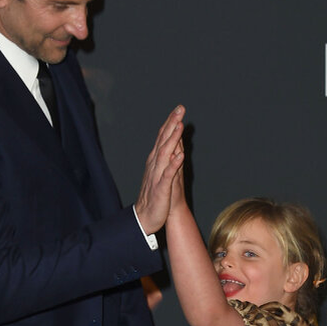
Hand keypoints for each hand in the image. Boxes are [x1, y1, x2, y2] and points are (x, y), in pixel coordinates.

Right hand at [134, 105, 184, 235]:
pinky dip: (173, 165)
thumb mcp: (163, 172)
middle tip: (180, 108)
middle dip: (172, 124)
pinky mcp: (161, 188)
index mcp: (156, 160)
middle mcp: (155, 164)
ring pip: (165, 154)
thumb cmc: (156, 195)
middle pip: (164, 140)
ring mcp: (158, 176)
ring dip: (172, 139)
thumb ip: (169, 157)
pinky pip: (168, 175)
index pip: (163, 137)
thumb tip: (176, 142)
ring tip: (179, 125)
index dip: (170, 122)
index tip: (179, 108)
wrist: (146, 217)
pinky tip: (179, 156)